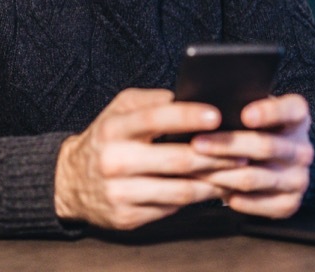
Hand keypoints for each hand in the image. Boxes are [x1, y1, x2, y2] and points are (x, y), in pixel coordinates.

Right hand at [54, 88, 245, 230]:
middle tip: (244, 150)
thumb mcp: (119, 110)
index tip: (217, 114)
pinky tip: (213, 190)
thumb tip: (190, 96)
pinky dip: (197, 200)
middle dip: (216, 155)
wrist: (70, 182)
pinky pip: (171, 208)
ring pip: (180, 190)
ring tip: (236, 172)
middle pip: (177, 159)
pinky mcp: (127, 217)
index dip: (188, 116)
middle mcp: (115, 160)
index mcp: (114, 128)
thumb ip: (151, 101)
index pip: (155, 118)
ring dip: (214, 182)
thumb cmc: (106, 138)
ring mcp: (120, 192)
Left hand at [189, 93, 313, 218]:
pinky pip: (259, 203)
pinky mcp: (290, 203)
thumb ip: (238, 107)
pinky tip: (213, 190)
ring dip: (221, 174)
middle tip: (196, 144)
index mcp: (298, 117)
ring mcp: (299, 178)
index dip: (269, 112)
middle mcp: (303, 148)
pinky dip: (234, 198)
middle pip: (265, 146)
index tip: (244, 115)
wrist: (276, 162)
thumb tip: (205, 110)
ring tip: (194, 169)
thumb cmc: (254, 128)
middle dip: (227, 145)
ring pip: (255, 177)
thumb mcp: (253, 109)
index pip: (290, 110)